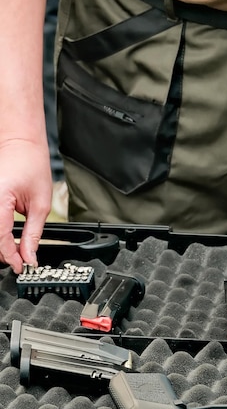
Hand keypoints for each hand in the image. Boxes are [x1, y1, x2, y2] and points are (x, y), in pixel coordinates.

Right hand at [0, 140, 51, 272]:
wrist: (20, 142)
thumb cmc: (31, 164)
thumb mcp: (40, 203)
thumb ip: (33, 232)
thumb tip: (29, 255)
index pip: (0, 238)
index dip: (11, 256)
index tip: (22, 266)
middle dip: (4, 253)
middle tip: (21, 260)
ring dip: (0, 244)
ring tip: (16, 251)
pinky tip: (7, 238)